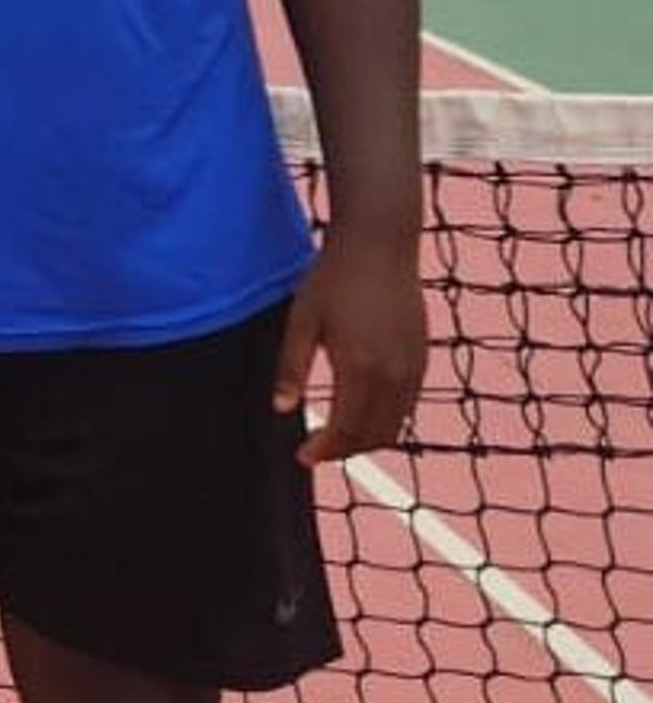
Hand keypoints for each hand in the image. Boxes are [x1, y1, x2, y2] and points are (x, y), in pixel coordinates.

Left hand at [276, 224, 424, 464]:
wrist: (380, 245)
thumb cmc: (333, 279)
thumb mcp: (302, 321)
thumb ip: (291, 367)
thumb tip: (281, 408)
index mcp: (360, 367)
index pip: (347, 429)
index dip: (325, 449)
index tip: (303, 457)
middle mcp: (394, 374)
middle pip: (374, 435)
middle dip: (346, 450)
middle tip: (316, 451)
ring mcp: (414, 367)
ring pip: (395, 424)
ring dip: (367, 438)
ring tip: (337, 437)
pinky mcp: (422, 358)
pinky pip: (407, 405)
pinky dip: (386, 419)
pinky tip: (362, 412)